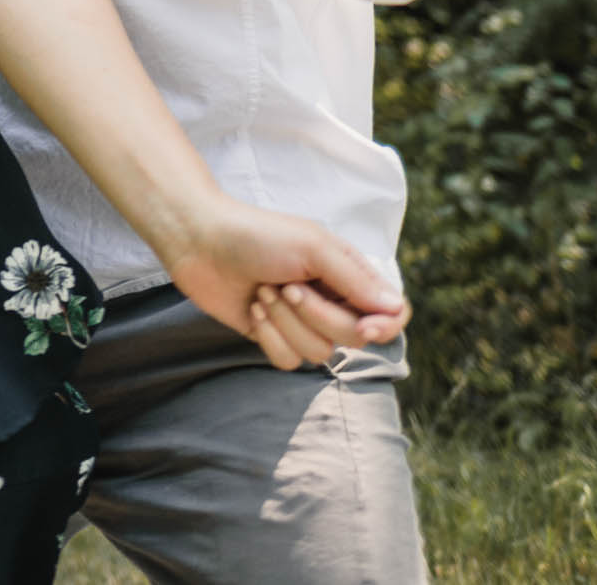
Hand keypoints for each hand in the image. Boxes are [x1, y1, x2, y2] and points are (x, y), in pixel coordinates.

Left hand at [161, 197, 407, 370]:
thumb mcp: (312, 247)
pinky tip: (252, 309)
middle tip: (287, 286)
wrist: (199, 240)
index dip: (385, 328)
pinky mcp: (274, 336)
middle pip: (353, 337)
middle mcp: (331, 299)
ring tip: (264, 292)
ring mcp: (302, 321)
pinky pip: (288, 361)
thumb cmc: (257, 235)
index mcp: (348, 273)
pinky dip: (269, 336)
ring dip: (287, 323)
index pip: (391, 313)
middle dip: (317, 316)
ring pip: (319, 352)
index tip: (365, 327)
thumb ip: (355, 280)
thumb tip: (396, 309)